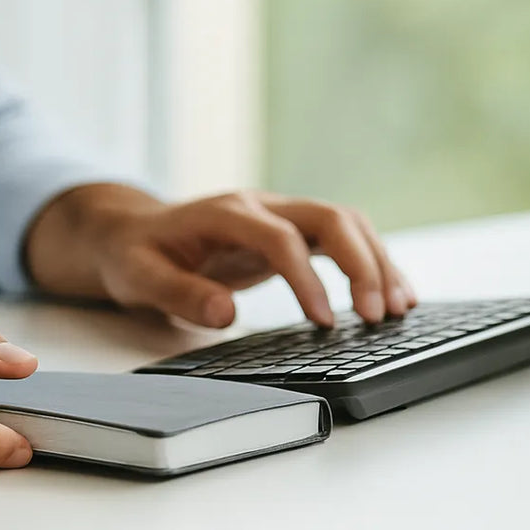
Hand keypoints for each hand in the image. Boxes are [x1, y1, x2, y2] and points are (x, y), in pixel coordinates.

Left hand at [23, 184, 417, 327]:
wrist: (129, 233)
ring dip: (376, 260)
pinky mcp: (288, 232)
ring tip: (399, 308)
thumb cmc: (134, 255)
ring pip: (344, 223)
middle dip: (361, 263)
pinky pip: (340, 239)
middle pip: (328, 217)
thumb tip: (224, 315)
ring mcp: (276, 215)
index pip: (279, 237)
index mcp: (223, 212)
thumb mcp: (139, 278)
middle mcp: (258, 206)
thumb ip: (179, 294)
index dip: (308, 278)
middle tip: (380, 315)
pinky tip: (390, 294)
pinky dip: (369, 262)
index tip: (325, 323)